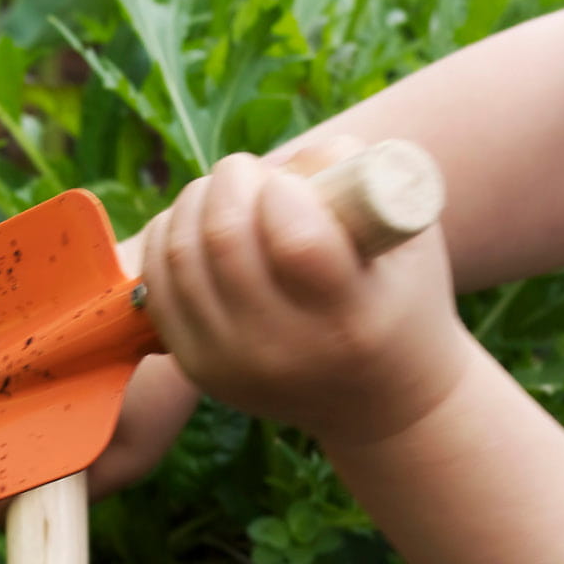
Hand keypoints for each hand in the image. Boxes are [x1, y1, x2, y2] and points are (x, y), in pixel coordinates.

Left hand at [138, 146, 472, 447]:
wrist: (377, 400)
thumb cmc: (398, 297)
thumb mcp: (406, 235)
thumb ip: (358, 177)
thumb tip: (287, 164)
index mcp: (350, 319)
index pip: (295, 241)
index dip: (284, 191)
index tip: (293, 185)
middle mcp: (284, 350)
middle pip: (223, 239)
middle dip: (231, 180)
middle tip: (250, 175)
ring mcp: (231, 364)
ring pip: (180, 254)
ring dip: (195, 201)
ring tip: (226, 196)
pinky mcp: (196, 364)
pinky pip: (157, 281)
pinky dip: (168, 235)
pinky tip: (197, 225)